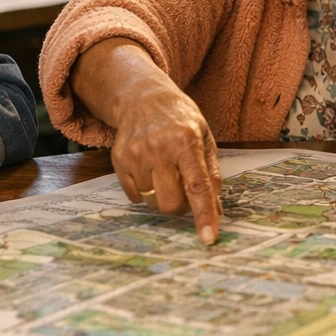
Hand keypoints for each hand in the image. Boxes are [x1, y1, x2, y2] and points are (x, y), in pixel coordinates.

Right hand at [107, 73, 223, 244]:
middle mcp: (160, 148)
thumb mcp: (205, 137)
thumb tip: (217, 209)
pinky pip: (134, 195)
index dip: (204, 214)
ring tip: (164, 171)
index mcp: (187, 142)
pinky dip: (144, 190)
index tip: (208, 238)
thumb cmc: (180, 120)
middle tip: (183, 188)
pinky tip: (148, 168)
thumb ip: (212, 173)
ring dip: (161, 194)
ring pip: (152, 201)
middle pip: (171, 202)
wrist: (143, 97)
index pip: (198, 186)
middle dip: (180, 205)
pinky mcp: (119, 159)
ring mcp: (136, 154)